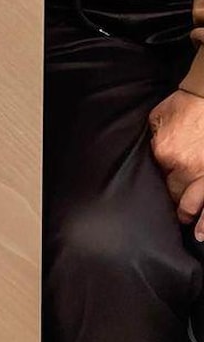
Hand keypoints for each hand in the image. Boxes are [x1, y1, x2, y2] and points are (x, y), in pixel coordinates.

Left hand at [150, 89, 203, 235]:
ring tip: (182, 224)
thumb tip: (145, 154)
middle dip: (167, 201)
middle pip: (171, 193)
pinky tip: (200, 234)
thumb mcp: (155, 119)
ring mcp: (203, 174)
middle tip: (163, 210)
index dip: (153, 183)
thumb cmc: (182, 107)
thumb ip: (150, 139)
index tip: (148, 191)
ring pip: (191, 204)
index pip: (153, 176)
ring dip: (185, 214)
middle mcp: (183, 168)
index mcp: (163, 153)